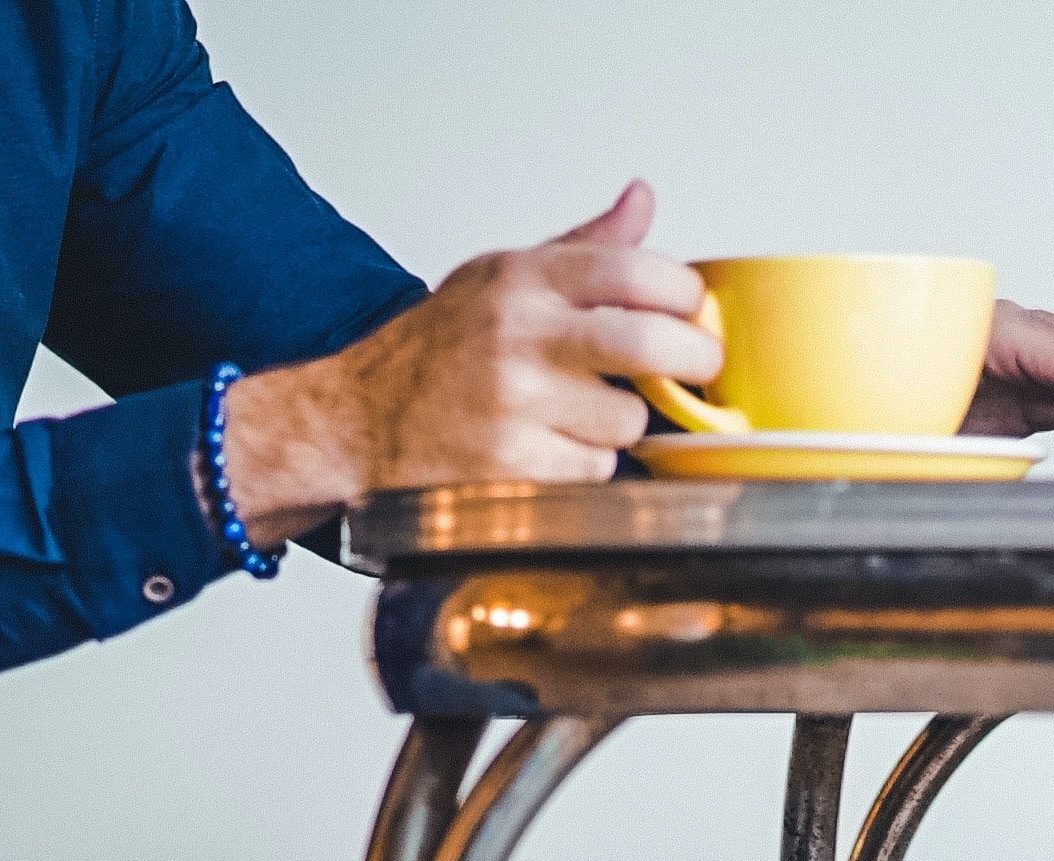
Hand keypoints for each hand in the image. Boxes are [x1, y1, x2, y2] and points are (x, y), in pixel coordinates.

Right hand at [223, 182, 718, 536]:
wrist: (356, 422)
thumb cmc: (436, 352)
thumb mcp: (499, 279)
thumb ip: (581, 248)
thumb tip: (642, 199)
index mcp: (522, 279)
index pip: (636, 270)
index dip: (686, 295)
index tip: (694, 311)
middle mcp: (517, 335)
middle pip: (651, 343)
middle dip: (693, 359)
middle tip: (698, 366)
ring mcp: (513, 404)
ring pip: (628, 419)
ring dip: (622, 425)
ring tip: (580, 414)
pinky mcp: (510, 467)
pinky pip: (595, 469)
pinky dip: (586, 466)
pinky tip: (550, 451)